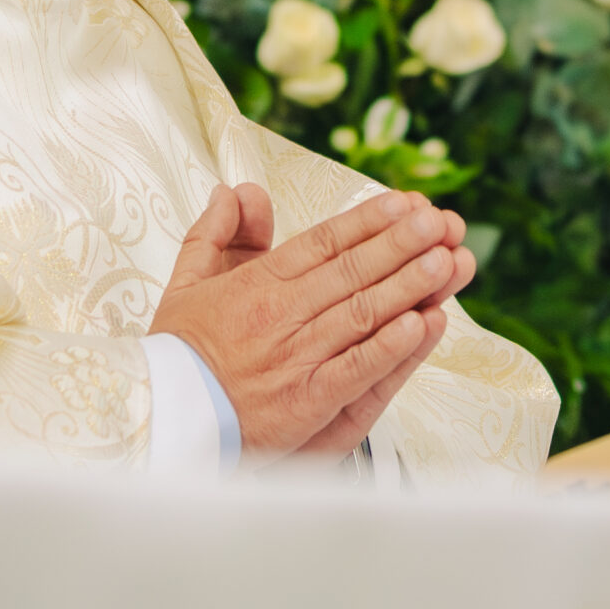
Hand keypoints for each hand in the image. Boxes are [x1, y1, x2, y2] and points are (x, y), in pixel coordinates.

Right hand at [152, 185, 475, 459]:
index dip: (369, 221)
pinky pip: (355, 369)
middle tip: (443, 224)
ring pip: (362, 313)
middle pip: (352, 271)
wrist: (160, 419)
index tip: (407, 203)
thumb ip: (215, 233)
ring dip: (409, 286)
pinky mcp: (305, 402)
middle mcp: (281, 315)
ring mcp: (295, 358)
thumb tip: (235, 190)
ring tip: (449, 262)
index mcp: (257, 283)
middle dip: (403, 244)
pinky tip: (423, 325)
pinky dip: (391, 347)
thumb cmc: (178, 354)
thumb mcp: (186, 282)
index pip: (324, 242)